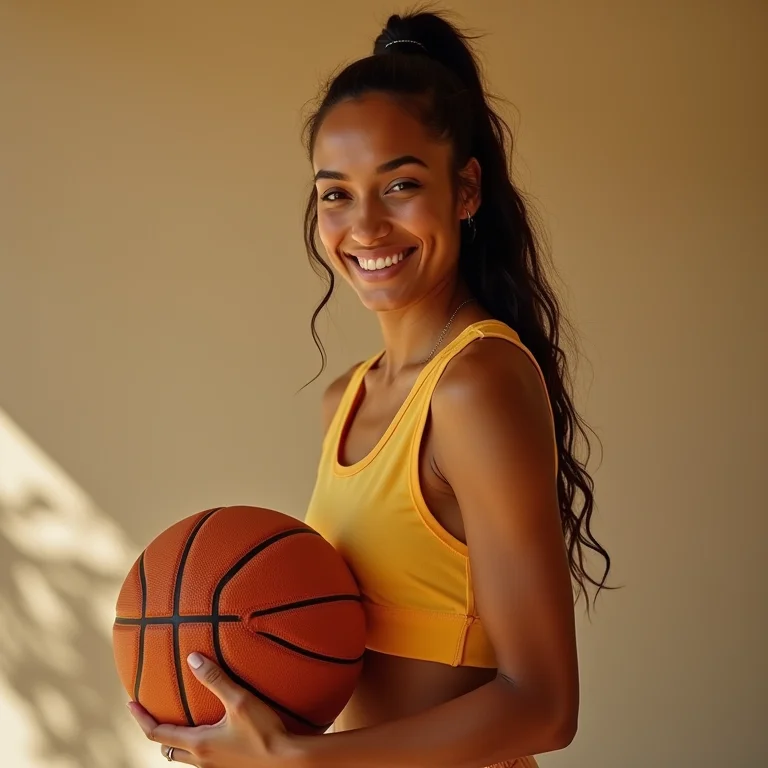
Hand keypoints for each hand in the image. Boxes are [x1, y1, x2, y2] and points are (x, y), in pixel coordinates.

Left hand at [127, 652, 291, 766]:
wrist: (288, 762)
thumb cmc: (264, 733)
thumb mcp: (240, 701)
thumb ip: (215, 679)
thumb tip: (192, 658)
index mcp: (199, 744)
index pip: (158, 733)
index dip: (141, 718)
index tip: (130, 703)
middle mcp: (202, 760)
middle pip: (168, 749)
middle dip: (158, 732)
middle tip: (155, 714)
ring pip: (186, 756)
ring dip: (178, 741)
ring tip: (183, 721)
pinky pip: (204, 757)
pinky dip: (198, 744)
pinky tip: (215, 731)